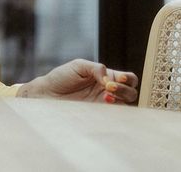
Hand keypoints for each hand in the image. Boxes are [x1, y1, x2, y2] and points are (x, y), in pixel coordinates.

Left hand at [18, 59, 137, 103]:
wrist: (48, 93)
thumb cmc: (62, 76)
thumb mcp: (79, 66)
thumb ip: (96, 68)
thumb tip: (109, 79)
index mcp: (106, 76)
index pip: (128, 78)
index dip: (128, 78)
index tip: (119, 78)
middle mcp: (108, 90)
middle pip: (131, 92)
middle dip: (125, 89)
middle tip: (109, 87)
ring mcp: (104, 103)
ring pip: (127, 105)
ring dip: (120, 99)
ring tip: (105, 96)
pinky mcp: (99, 115)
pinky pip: (115, 116)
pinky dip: (115, 110)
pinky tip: (104, 103)